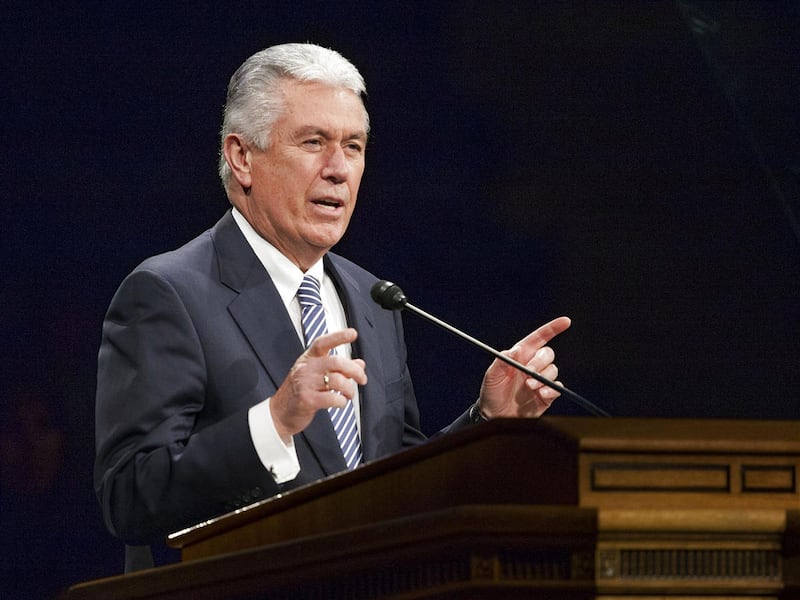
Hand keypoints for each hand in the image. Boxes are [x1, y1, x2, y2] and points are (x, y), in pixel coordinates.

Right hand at [270, 328, 367, 442]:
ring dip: (349, 389)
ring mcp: (305, 384)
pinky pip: (332, 398)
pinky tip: (340, 403)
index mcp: (308, 359)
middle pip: (336, 362)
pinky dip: (341, 401)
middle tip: (362, 379)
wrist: (279, 413)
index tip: (353, 333)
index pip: (323, 343)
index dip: (338, 336)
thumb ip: (339, 369)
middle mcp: (305, 368)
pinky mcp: (306, 400)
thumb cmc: (299, 392)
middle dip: (355, 371)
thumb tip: (360, 364)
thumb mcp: (317, 376)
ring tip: (349, 395)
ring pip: (337, 380)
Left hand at [477, 316, 570, 418]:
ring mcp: (540, 380)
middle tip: (528, 372)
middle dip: (539, 361)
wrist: (494, 416)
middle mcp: (532, 366)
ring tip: (529, 386)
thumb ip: (502, 360)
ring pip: (553, 370)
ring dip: (542, 377)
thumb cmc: (491, 392)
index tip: (565, 322)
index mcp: (520, 356)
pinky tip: (540, 393)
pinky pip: (557, 387)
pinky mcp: (546, 395)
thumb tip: (515, 350)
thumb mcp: (492, 375)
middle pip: (547, 353)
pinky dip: (551, 389)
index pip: (539, 338)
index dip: (552, 328)